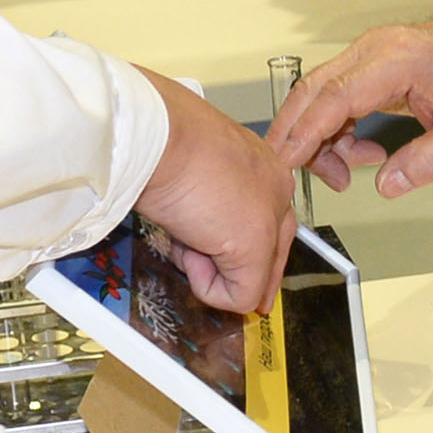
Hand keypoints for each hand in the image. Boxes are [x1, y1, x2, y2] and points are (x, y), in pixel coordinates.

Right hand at [132, 69, 296, 314]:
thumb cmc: (162, 141)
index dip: (252, 255)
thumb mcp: (189, 171)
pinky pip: (239, 296)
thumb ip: (206, 205)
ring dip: (206, 268)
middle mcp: (275, 188)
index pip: (271, 220)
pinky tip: (188, 249)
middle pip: (275, 251)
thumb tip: (199, 240)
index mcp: (261, 166)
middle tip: (218, 291)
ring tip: (182, 231)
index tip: (235, 275)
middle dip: (241, 277)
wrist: (157, 136)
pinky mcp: (256, 245)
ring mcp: (271, 216)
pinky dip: (206, 287)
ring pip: (253, 276)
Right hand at [267, 0, 432, 198]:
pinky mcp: (371, 64)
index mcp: (397, 59)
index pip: (334, 97)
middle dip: (297, 138)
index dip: (305, 134)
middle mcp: (374, 49)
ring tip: (346, 176)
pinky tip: (361, 154)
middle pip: (313, 92)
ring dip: (319, 139)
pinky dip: (336, 129)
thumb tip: (386, 185)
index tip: (286, 164)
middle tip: (295, 181)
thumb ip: (428, 160)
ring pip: (319, 96)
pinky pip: (336, 97)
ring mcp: (370, 53)